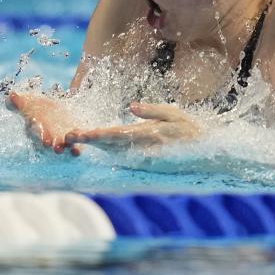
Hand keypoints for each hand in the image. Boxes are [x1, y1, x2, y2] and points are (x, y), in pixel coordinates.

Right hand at [7, 91, 83, 155]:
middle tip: (58, 149)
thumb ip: (18, 102)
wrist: (50, 109)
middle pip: (53, 143)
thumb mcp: (27, 103)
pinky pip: (80, 138)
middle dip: (55, 146)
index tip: (44, 141)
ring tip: (75, 151)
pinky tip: (88, 139)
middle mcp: (50, 137)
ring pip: (67, 144)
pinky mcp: (76, 134)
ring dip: (71, 148)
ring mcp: (63, 137)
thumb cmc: (35, 108)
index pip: (37, 134)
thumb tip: (11, 96)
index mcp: (37, 130)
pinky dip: (83, 139)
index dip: (40, 136)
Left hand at [65, 102, 199, 150]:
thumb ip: (152, 110)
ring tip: (77, 138)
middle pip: (109, 146)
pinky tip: (100, 147)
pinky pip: (124, 158)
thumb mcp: (174, 113)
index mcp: (148, 135)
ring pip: (114, 153)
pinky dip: (110, 152)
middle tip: (67, 136)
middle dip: (88, 141)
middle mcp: (143, 151)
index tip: (77, 133)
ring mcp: (144, 161)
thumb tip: (131, 107)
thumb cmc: (191, 130)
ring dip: (96, 147)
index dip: (94, 135)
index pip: (114, 135)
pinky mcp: (146, 167)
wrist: (207, 156)